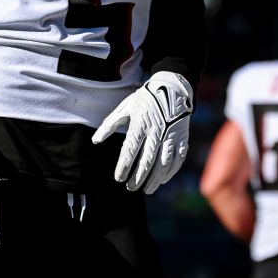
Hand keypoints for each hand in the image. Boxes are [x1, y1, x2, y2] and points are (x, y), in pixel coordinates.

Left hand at [91, 71, 193, 194]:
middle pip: (147, 160)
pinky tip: (162, 180)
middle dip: (138, 177)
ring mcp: (171, 136)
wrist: (172, 88)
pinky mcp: (182, 137)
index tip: (118, 178)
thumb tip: (95, 141)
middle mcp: (156, 132)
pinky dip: (170, 171)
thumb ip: (109, 125)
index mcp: (140, 124)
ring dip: (154, 179)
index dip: (124, 166)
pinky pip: (178, 159)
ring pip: (163, 163)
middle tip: (130, 188)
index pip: (130, 150)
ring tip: (146, 189)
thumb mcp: (125, 108)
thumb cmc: (145, 99)